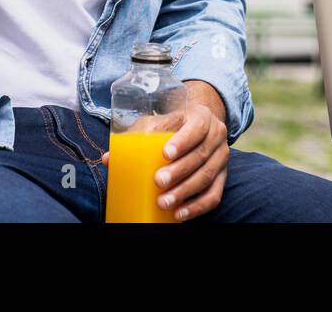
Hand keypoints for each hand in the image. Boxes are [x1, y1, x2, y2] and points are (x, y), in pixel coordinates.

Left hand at [100, 102, 228, 220]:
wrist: (198, 127)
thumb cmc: (171, 125)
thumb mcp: (156, 123)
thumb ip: (134, 137)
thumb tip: (108, 159)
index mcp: (201, 116)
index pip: (196, 128)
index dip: (182, 142)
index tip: (164, 154)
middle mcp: (217, 135)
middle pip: (201, 155)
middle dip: (179, 171)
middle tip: (158, 182)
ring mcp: (222, 157)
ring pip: (208, 177)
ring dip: (186, 193)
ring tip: (164, 203)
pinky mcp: (223, 176)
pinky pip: (214, 195)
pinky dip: (198, 207)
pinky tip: (181, 214)